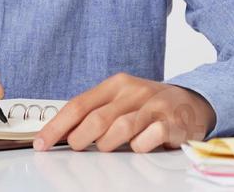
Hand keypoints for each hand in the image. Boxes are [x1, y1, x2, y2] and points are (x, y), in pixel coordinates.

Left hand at [33, 74, 215, 152]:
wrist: (191, 102)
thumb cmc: (148, 105)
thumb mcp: (120, 101)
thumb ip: (94, 113)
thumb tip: (61, 134)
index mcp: (116, 85)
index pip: (79, 104)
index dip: (57, 125)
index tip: (42, 142)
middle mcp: (134, 92)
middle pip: (96, 118)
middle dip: (79, 138)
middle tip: (75, 148)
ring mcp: (154, 106)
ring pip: (120, 127)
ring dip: (107, 144)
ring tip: (104, 149)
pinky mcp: (173, 121)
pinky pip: (150, 136)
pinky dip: (139, 146)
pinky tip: (137, 147)